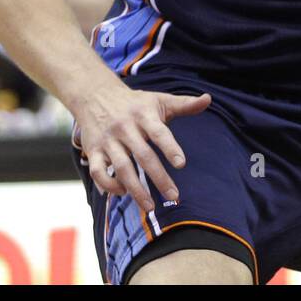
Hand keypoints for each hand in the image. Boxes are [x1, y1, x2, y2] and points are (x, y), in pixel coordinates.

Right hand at [74, 82, 209, 210]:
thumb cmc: (135, 103)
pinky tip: (123, 192)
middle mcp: (125, 127)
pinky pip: (97, 172)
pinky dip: (109, 185)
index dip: (170, 148)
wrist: (95, 94)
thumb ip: (184, 104)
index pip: (159, 132)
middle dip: (159, 178)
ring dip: (135, 189)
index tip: (181, 164)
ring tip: (150, 206)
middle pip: (143, 155)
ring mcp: (108, 140)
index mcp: (144, 115)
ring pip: (121, 167)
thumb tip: (208, 99)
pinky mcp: (92, 150)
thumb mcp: (159, 100)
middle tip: (174, 196)